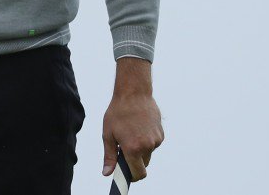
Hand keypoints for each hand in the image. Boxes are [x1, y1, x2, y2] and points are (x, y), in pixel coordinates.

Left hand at [102, 57, 163, 181]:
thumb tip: (107, 173)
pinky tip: (139, 126)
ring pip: (148, 153)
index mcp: (133, 148)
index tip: (126, 174)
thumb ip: (110, 156)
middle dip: (134, 160)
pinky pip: (153, 144)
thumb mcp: (108, 134)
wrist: (133, 93)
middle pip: (143, 164)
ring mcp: (156, 140)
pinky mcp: (161, 134)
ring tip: (131, 131)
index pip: (138, 174)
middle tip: (124, 147)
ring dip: (141, 149)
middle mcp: (147, 146)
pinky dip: (147, 140)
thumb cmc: (118, 112)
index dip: (132, 176)